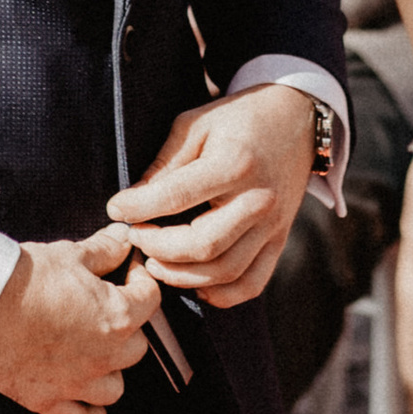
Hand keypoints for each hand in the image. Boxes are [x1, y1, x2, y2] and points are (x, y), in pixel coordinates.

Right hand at [0, 226, 157, 413]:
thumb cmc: (23, 278)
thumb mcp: (69, 254)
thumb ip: (104, 250)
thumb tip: (122, 239)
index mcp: (117, 318)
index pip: (150, 299)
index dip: (141, 280)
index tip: (128, 271)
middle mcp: (103, 356)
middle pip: (136, 347)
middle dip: (127, 326)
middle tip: (108, 310)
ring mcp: (75, 383)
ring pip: (114, 388)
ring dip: (111, 371)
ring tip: (99, 355)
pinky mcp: (46, 400)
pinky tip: (92, 409)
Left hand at [105, 82, 314, 309]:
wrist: (296, 118)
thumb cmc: (237, 119)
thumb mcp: (195, 124)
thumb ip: (166, 163)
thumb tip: (132, 201)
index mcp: (235, 163)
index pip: (177, 197)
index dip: (138, 208)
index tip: (116, 209)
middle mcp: (258, 200)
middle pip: (202, 245)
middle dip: (158, 248)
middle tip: (135, 238)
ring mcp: (273, 225)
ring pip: (224, 271)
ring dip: (182, 275)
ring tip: (155, 262)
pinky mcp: (279, 240)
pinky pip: (252, 283)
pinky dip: (222, 295)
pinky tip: (195, 284)